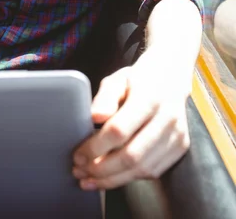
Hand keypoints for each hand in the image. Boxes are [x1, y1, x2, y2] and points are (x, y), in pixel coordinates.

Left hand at [72, 51, 190, 189]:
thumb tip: (94, 118)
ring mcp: (177, 135)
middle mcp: (167, 118)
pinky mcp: (180, 147)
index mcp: (149, 97)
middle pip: (131, 156)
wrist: (171, 77)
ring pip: (143, 169)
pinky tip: (110, 178)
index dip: (95, 147)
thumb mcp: (117, 80)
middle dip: (102, 169)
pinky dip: (129, 178)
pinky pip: (153, 172)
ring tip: (89, 180)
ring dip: (113, 179)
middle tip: (79, 171)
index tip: (78, 155)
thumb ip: (105, 98)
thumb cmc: (137, 79)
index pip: (119, 130)